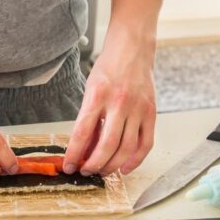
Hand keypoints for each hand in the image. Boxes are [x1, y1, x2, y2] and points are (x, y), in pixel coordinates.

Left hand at [64, 0, 163, 175]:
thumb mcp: (90, 89)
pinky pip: (145, 143)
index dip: (74, 154)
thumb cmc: (108, 67)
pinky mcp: (151, 112)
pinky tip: (124, 168)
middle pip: (106, 145)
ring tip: (102, 172)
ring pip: (126, 148)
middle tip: (86, 172)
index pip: (82, 133)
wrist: (133, 47)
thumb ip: (88, 119)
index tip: (68, 166)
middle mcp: (119, 103)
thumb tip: (83, 149)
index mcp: (97, 95)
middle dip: (94, 165)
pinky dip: (135, 160)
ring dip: (112, 166)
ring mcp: (138, 108)